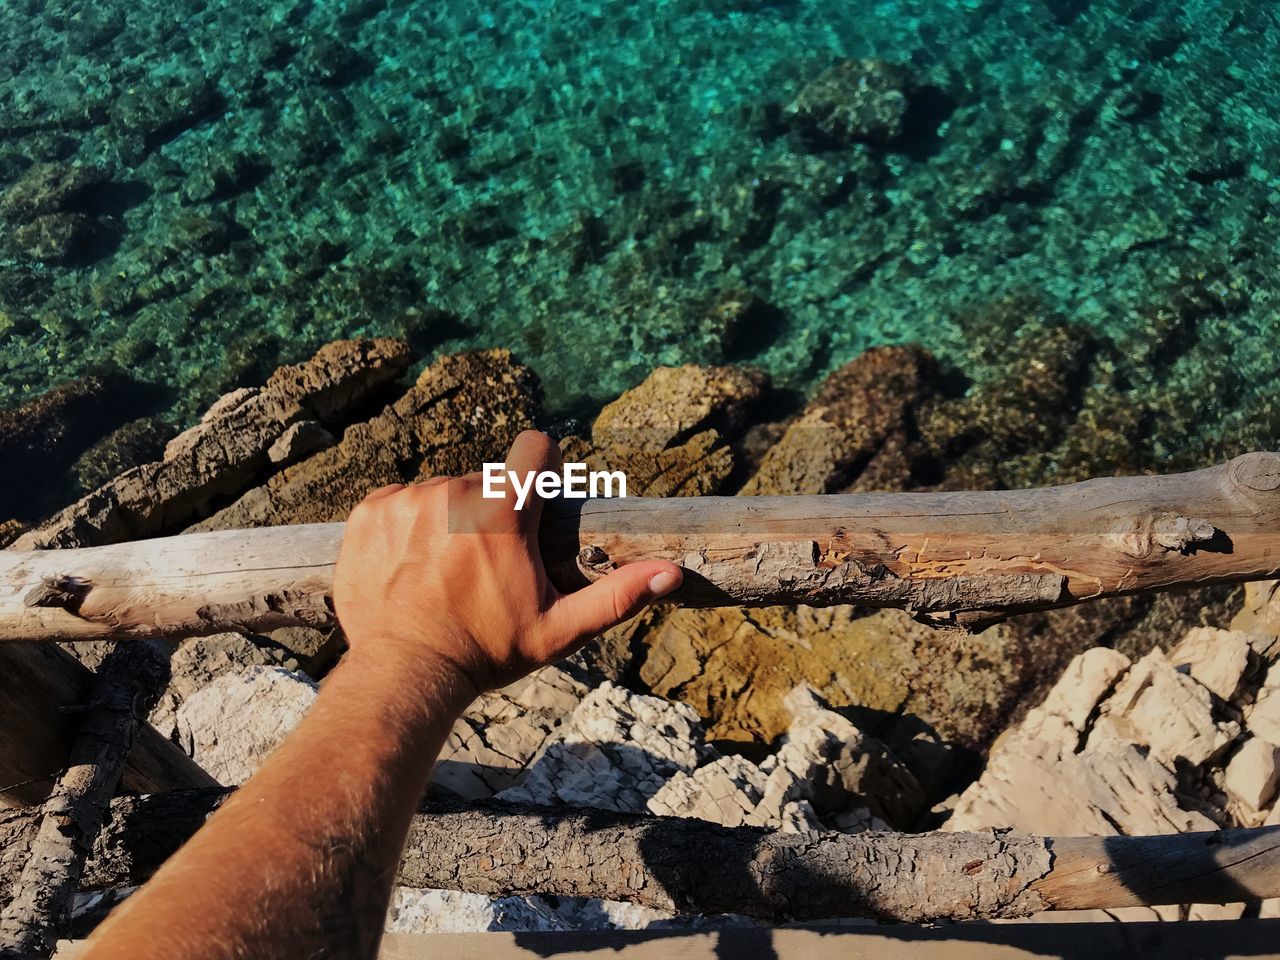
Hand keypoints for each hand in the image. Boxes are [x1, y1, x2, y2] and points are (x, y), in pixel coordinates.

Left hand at [333, 430, 683, 693]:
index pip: (536, 446)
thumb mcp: (559, 630)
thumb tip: (672, 573)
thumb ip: (616, 595)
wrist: (403, 674)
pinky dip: (405, 527)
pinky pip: (398, 501)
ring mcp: (407, 499)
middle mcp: (454, 491)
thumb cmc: (486, 653)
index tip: (535, 500)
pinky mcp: (370, 510)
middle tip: (481, 567)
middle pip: (484, 481)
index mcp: (504, 511)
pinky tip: (408, 568)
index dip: (541, 468)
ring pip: (440, 493)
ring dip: (445, 521)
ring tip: (441, 573)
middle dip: (489, 513)